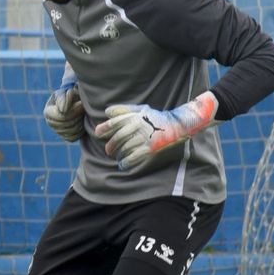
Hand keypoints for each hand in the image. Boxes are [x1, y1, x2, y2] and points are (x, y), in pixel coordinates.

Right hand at [43, 79, 84, 141]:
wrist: (76, 102)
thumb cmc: (70, 94)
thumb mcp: (66, 92)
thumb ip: (64, 98)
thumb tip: (63, 110)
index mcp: (48, 111)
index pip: (60, 116)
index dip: (73, 111)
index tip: (82, 104)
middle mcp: (50, 123)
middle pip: (66, 124)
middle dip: (78, 116)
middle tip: (85, 109)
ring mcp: (57, 131)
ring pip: (71, 131)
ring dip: (81, 122)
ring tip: (85, 114)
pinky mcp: (65, 136)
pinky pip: (73, 137)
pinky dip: (80, 131)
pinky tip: (83, 122)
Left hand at [94, 92, 217, 169]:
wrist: (176, 125)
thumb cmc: (155, 117)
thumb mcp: (141, 109)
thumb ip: (124, 110)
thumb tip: (107, 112)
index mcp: (134, 117)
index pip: (115, 123)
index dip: (104, 128)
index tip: (97, 133)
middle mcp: (138, 127)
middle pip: (118, 137)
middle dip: (111, 145)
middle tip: (108, 150)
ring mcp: (144, 138)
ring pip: (125, 148)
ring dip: (118, 154)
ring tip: (117, 157)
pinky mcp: (149, 148)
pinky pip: (134, 157)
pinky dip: (126, 162)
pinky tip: (122, 164)